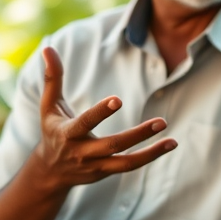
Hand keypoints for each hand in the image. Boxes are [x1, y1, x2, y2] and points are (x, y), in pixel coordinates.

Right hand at [32, 47, 176, 190]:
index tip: (118, 99)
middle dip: (137, 135)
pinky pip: (129, 166)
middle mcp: (82, 152)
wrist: (50, 172)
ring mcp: (95, 165)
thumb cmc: (53, 131)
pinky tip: (169, 145)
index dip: (101, 112)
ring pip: (125, 163)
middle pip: (112, 145)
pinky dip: (150, 157)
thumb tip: (48, 47)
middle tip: (162, 122)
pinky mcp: (105, 172)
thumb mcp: (49, 106)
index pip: (85, 122)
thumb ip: (52, 78)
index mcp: (67, 133)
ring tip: (172, 141)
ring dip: (150, 153)